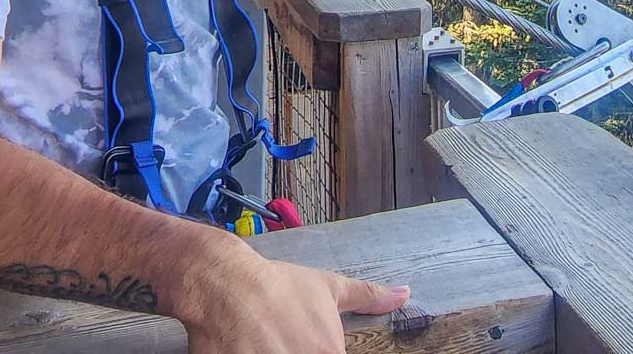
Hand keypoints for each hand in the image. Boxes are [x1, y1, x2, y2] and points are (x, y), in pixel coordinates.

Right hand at [180, 243, 409, 353]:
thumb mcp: (327, 287)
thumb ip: (367, 296)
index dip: (316, 347)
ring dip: (277, 353)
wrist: (227, 285)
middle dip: (293, 350)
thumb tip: (405, 293)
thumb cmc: (279, 286)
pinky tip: (252, 348)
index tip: (301, 339)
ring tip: (267, 343)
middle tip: (282, 340)